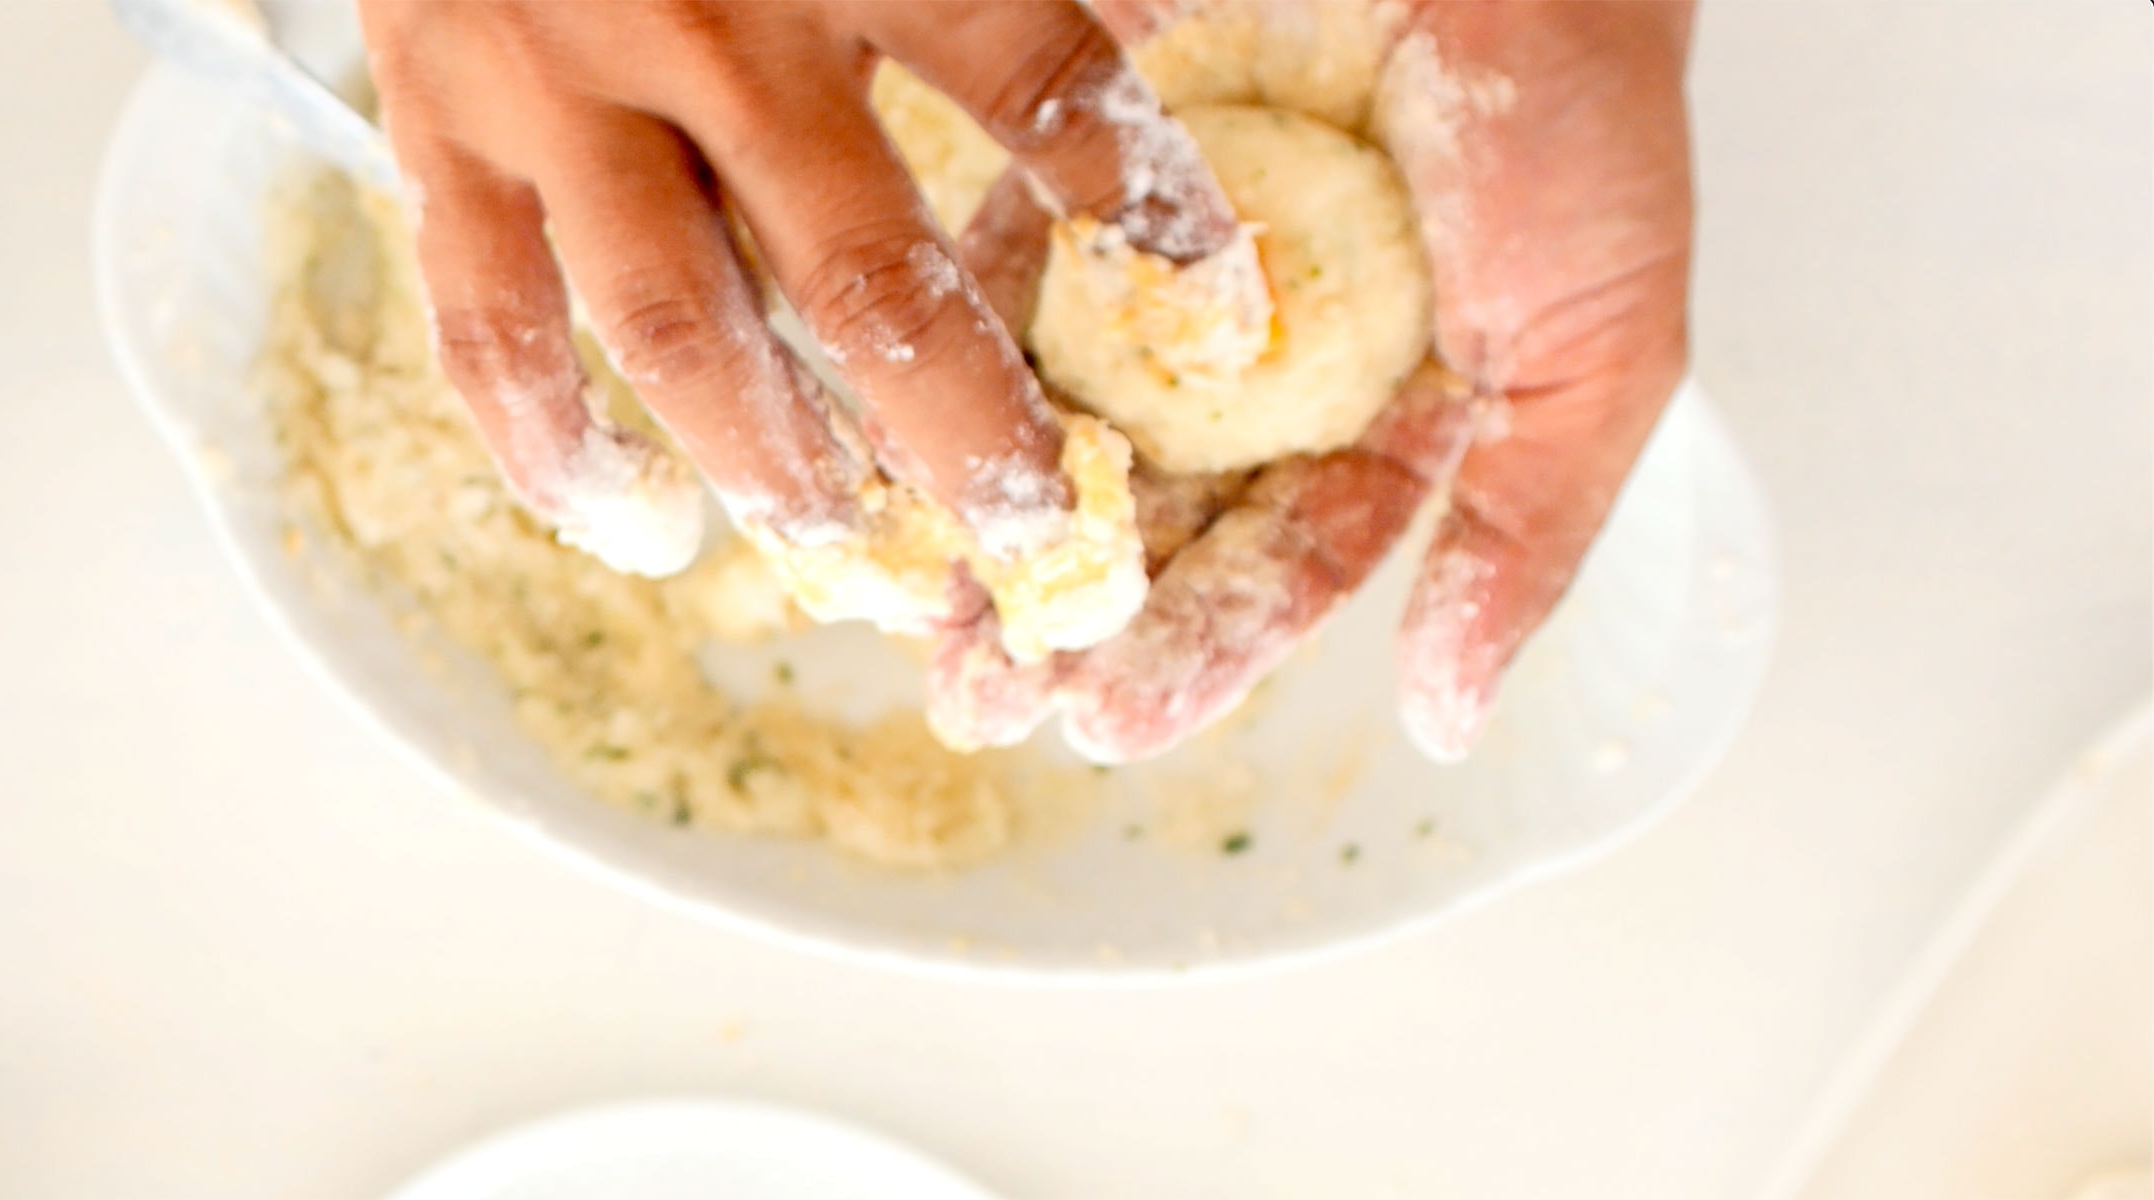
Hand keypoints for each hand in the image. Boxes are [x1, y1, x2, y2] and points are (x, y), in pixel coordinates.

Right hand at [356, 0, 1244, 572]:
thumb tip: (1177, 7)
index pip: (1038, 84)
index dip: (1142, 201)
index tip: (1219, 303)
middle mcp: (711, 27)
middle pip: (865, 278)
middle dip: (964, 430)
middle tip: (1034, 531)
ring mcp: (559, 85)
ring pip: (680, 328)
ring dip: (772, 465)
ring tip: (843, 551)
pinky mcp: (436, 122)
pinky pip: (486, 317)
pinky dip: (549, 439)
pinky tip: (626, 521)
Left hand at [932, 0, 1695, 762]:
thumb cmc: (1584, 106)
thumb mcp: (1602, 348)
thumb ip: (1528, 530)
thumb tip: (1446, 716)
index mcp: (1392, 410)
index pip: (1287, 558)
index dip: (1202, 646)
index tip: (1110, 724)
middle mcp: (1274, 356)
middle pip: (1164, 510)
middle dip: (1074, 609)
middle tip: (983, 701)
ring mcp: (1178, 264)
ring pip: (1073, 414)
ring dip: (995, 514)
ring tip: (921, 614)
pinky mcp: (1092, 164)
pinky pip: (1009, 271)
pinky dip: (952, 356)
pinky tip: (890, 437)